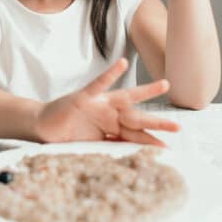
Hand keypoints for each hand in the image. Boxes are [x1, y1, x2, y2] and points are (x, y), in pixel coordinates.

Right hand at [34, 58, 179, 145]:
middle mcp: (108, 113)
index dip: (149, 141)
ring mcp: (98, 103)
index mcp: (111, 127)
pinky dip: (111, 74)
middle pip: (137, 117)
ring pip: (126, 97)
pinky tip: (122, 64)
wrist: (43, 127)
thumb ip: (110, 146)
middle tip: (177, 127)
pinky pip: (99, 84)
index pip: (135, 134)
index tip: (166, 149)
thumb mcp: (91, 145)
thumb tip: (130, 157)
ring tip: (164, 85)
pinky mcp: (83, 97)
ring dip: (145, 92)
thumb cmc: (67, 135)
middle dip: (156, 122)